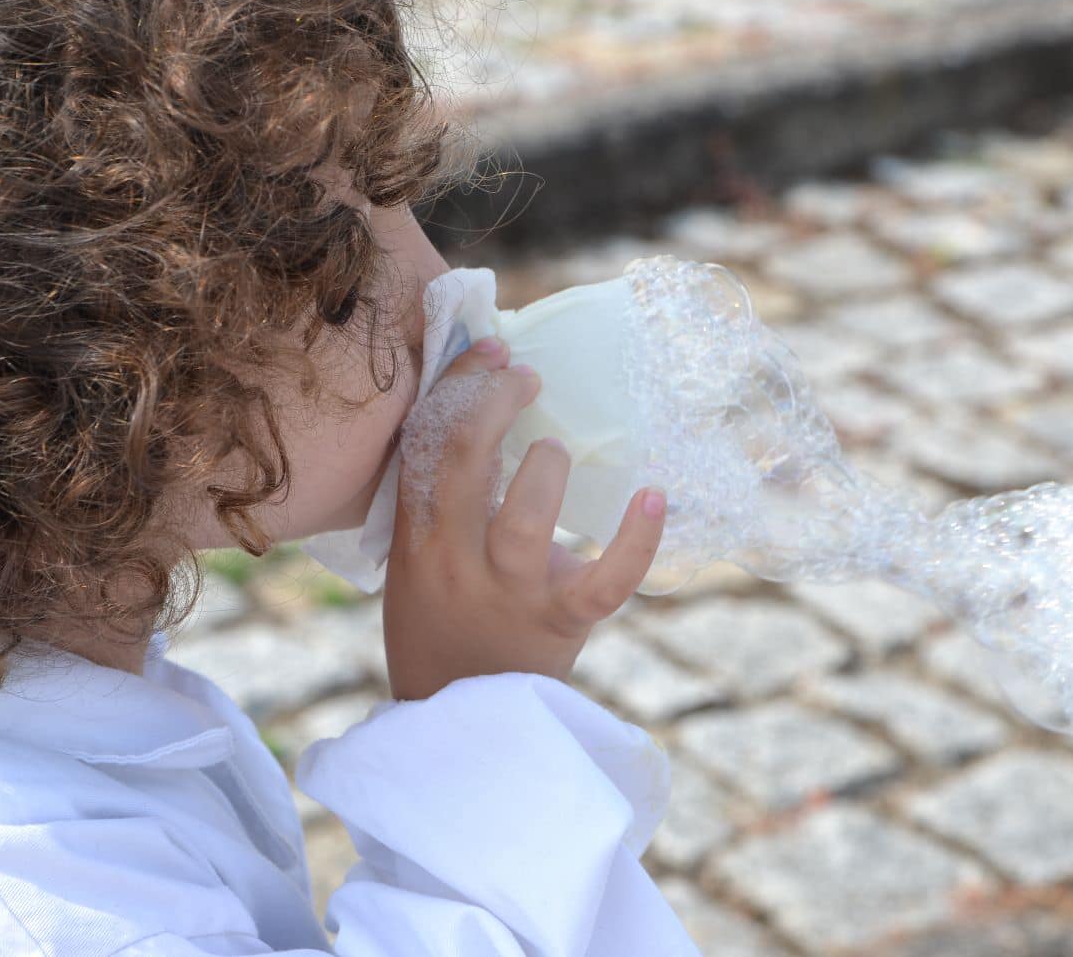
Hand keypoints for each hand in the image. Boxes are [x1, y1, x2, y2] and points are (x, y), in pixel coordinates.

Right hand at [382, 336, 666, 700]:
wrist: (460, 722)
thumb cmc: (444, 622)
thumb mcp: (420, 560)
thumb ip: (444, 498)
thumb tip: (487, 408)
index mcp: (417, 541)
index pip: (426, 445)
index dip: (459, 387)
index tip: (491, 351)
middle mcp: (457, 563)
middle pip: (465, 464)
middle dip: (494, 404)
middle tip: (525, 377)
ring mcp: (511, 595)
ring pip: (526, 518)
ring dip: (548, 467)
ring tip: (556, 450)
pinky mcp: (561, 623)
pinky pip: (605, 580)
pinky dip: (636, 539)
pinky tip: (654, 499)